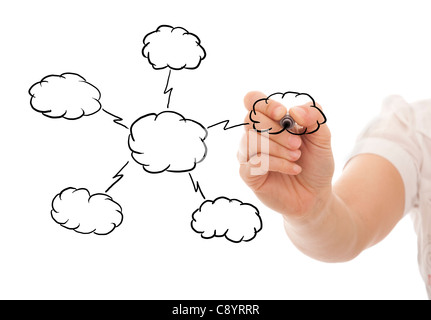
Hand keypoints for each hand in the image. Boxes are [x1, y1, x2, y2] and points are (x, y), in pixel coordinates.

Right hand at [238, 91, 333, 218]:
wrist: (316, 195)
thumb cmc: (315, 163)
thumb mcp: (322, 137)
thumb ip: (315, 117)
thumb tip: (295, 110)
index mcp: (269, 121)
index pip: (252, 100)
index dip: (265, 104)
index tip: (284, 114)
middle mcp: (255, 135)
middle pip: (250, 119)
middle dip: (277, 130)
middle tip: (297, 144)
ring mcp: (249, 155)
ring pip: (249, 140)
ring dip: (277, 147)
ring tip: (296, 157)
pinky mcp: (248, 174)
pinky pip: (254, 162)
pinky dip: (277, 163)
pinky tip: (294, 169)